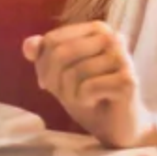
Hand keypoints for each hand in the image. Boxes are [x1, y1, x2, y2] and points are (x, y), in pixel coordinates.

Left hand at [23, 21, 150, 147]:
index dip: (43, 65)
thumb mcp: (58, 72)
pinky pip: (88, 87)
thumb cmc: (88, 95)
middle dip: (55, 80)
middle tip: (66, 95)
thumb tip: (28, 46)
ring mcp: (123, 58)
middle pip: (61, 53)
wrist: (116, 126)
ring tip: (84, 99)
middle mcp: (113, 37)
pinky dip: (83, 100)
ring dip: (70, 93)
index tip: (50, 82)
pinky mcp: (128, 80)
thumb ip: (42, 54)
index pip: (52, 40)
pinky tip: (95, 102)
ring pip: (74, 71)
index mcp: (96, 29)